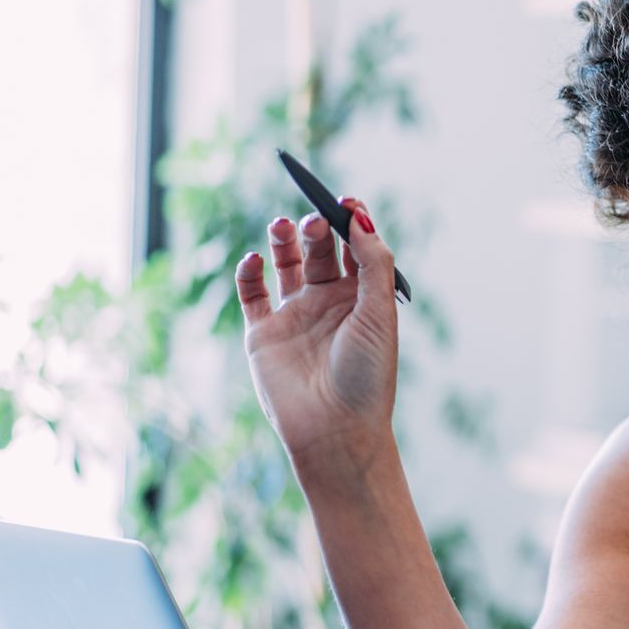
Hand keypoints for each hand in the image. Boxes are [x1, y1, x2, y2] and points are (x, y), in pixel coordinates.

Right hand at [234, 201, 398, 467]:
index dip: (351, 221)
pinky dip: (249, 271)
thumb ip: (372, 262)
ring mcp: (296, 316)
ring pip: (285, 264)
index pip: (356, 248)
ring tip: (282, 225)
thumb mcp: (379, 312)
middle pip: (320, 249)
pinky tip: (255, 259)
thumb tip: (360, 215)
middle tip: (314, 220)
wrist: (335, 429)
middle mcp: (330, 303)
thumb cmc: (367, 375)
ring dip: (283, 240)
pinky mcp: (264, 333)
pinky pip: (251, 293)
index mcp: (364, 298)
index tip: (346, 200)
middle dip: (317, 228)